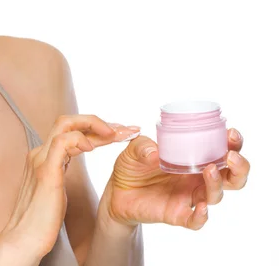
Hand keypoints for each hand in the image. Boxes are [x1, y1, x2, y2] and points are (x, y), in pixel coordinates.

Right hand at [0, 115, 140, 260]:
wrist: (23, 240)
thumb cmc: (41, 221)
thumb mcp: (55, 187)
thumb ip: (61, 169)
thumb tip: (71, 160)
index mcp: (44, 156)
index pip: (69, 130)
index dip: (95, 128)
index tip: (118, 133)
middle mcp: (40, 153)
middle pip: (68, 121)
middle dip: (98, 121)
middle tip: (125, 129)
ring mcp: (41, 160)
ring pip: (65, 124)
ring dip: (94, 125)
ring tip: (116, 134)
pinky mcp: (46, 172)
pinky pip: (61, 143)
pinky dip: (79, 139)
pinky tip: (93, 147)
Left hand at [104, 128, 249, 229]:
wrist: (117, 191)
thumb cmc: (132, 166)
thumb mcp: (134, 149)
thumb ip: (142, 146)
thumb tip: (154, 152)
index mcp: (193, 158)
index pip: (222, 151)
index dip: (233, 144)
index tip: (231, 134)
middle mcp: (196, 178)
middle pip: (232, 177)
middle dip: (239, 167)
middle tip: (231, 156)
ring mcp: (189, 197)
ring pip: (216, 195)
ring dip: (217, 183)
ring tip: (208, 169)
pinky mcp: (177, 214)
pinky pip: (195, 220)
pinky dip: (201, 216)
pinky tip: (200, 208)